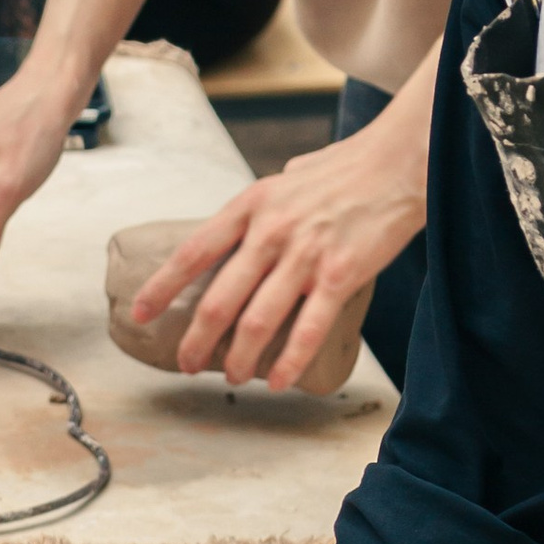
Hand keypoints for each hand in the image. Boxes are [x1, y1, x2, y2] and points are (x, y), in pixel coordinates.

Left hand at [124, 106, 429, 388]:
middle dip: (197, 340)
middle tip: (187, 363)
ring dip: (239, 357)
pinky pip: (307, 329)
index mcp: (251, 205)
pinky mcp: (339, 275)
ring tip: (231, 376)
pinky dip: (289, 361)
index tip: (142, 312)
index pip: (194, 251)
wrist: (401, 163)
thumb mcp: (288, 177)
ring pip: (258, 321)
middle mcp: (271, 232)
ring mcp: (305, 256)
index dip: (163, 286)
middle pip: (220, 298)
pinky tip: (278, 380)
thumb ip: (265, 205)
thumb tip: (250, 222)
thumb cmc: (346, 169)